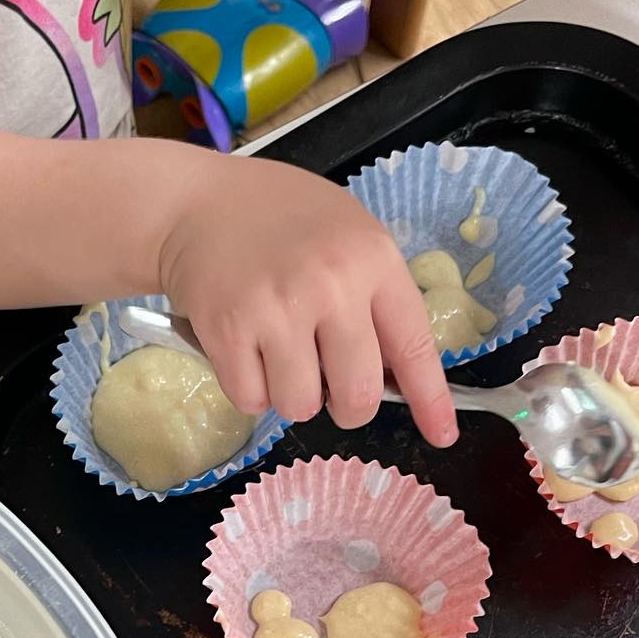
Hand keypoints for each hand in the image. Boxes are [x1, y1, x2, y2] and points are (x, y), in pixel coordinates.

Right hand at [159, 155, 457, 446]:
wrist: (196, 203)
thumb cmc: (280, 220)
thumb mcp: (348, 237)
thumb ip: (374, 297)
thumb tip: (394, 377)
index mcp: (373, 260)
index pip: (414, 346)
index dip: (430, 400)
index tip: (441, 435)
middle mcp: (332, 285)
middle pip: (357, 394)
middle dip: (346, 407)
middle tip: (328, 388)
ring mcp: (277, 309)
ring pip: (300, 405)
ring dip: (291, 396)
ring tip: (278, 357)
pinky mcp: (228, 329)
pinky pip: (251, 399)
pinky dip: (249, 389)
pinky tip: (245, 352)